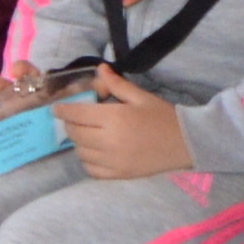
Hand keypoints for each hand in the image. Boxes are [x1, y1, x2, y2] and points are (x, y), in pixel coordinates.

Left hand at [56, 79, 191, 179]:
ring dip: (78, 142)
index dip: (63, 110)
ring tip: (85, 134)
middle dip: (70, 124)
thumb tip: (100, 69)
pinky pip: (91, 170)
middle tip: (74, 119)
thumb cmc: (163, 116)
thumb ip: (117, 84)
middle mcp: (109, 141)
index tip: (57, 108)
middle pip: (75, 134)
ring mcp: (113, 161)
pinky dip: (87, 161)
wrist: (186, 143)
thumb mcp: (140, 96)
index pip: (77, 115)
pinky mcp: (119, 174)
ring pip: (81, 152)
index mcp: (114, 118)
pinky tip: (93, 152)